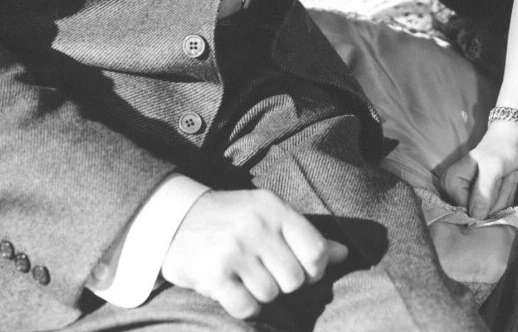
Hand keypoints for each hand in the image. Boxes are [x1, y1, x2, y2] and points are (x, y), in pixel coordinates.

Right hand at [160, 189, 349, 319]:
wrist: (174, 220)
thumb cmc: (231, 219)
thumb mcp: (268, 215)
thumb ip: (304, 234)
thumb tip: (343, 254)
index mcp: (274, 208)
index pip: (316, 251)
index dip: (314, 270)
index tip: (301, 270)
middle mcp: (256, 226)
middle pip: (295, 279)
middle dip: (284, 284)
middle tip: (266, 273)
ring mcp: (234, 250)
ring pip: (271, 295)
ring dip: (260, 293)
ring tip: (245, 277)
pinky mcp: (214, 274)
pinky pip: (246, 308)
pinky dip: (243, 306)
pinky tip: (233, 289)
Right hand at [439, 121, 517, 219]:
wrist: (513, 142)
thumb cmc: (501, 150)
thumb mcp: (492, 167)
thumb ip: (483, 190)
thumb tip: (476, 216)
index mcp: (450, 183)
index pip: (466, 209)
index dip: (485, 202)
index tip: (497, 180)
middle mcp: (456, 193)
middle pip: (479, 215)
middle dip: (498, 197)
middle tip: (503, 176)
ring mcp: (471, 199)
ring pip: (491, 214)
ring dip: (505, 194)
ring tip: (506, 175)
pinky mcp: (484, 202)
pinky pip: (498, 212)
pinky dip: (508, 197)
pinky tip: (508, 181)